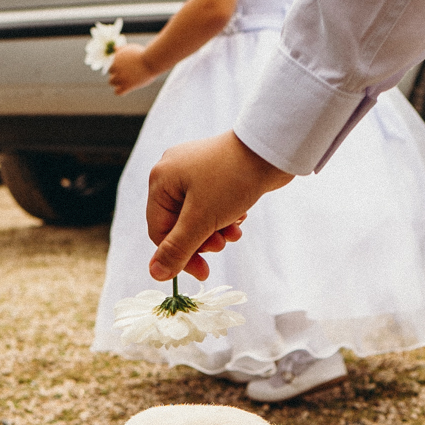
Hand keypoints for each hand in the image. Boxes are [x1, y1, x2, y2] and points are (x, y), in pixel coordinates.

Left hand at [107, 46, 154, 95]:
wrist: (151, 61)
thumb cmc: (143, 54)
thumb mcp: (131, 48)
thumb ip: (121, 49)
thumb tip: (114, 48)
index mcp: (115, 59)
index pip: (110, 66)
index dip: (117, 68)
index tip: (125, 69)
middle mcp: (116, 68)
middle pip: (110, 73)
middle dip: (116, 75)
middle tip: (127, 74)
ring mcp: (121, 77)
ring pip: (111, 82)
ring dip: (117, 82)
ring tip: (128, 81)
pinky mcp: (127, 85)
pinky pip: (117, 92)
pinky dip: (120, 91)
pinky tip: (127, 88)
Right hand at [147, 130, 292, 280]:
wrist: (269, 150)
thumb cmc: (232, 180)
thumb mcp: (201, 220)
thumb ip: (177, 249)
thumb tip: (155, 274)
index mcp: (161, 180)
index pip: (159, 231)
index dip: (178, 256)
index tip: (202, 272)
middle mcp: (173, 172)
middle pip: (178, 225)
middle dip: (202, 240)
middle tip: (222, 244)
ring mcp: (194, 171)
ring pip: (197, 217)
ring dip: (215, 231)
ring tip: (233, 232)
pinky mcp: (215, 173)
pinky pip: (212, 205)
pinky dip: (224, 217)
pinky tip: (239, 218)